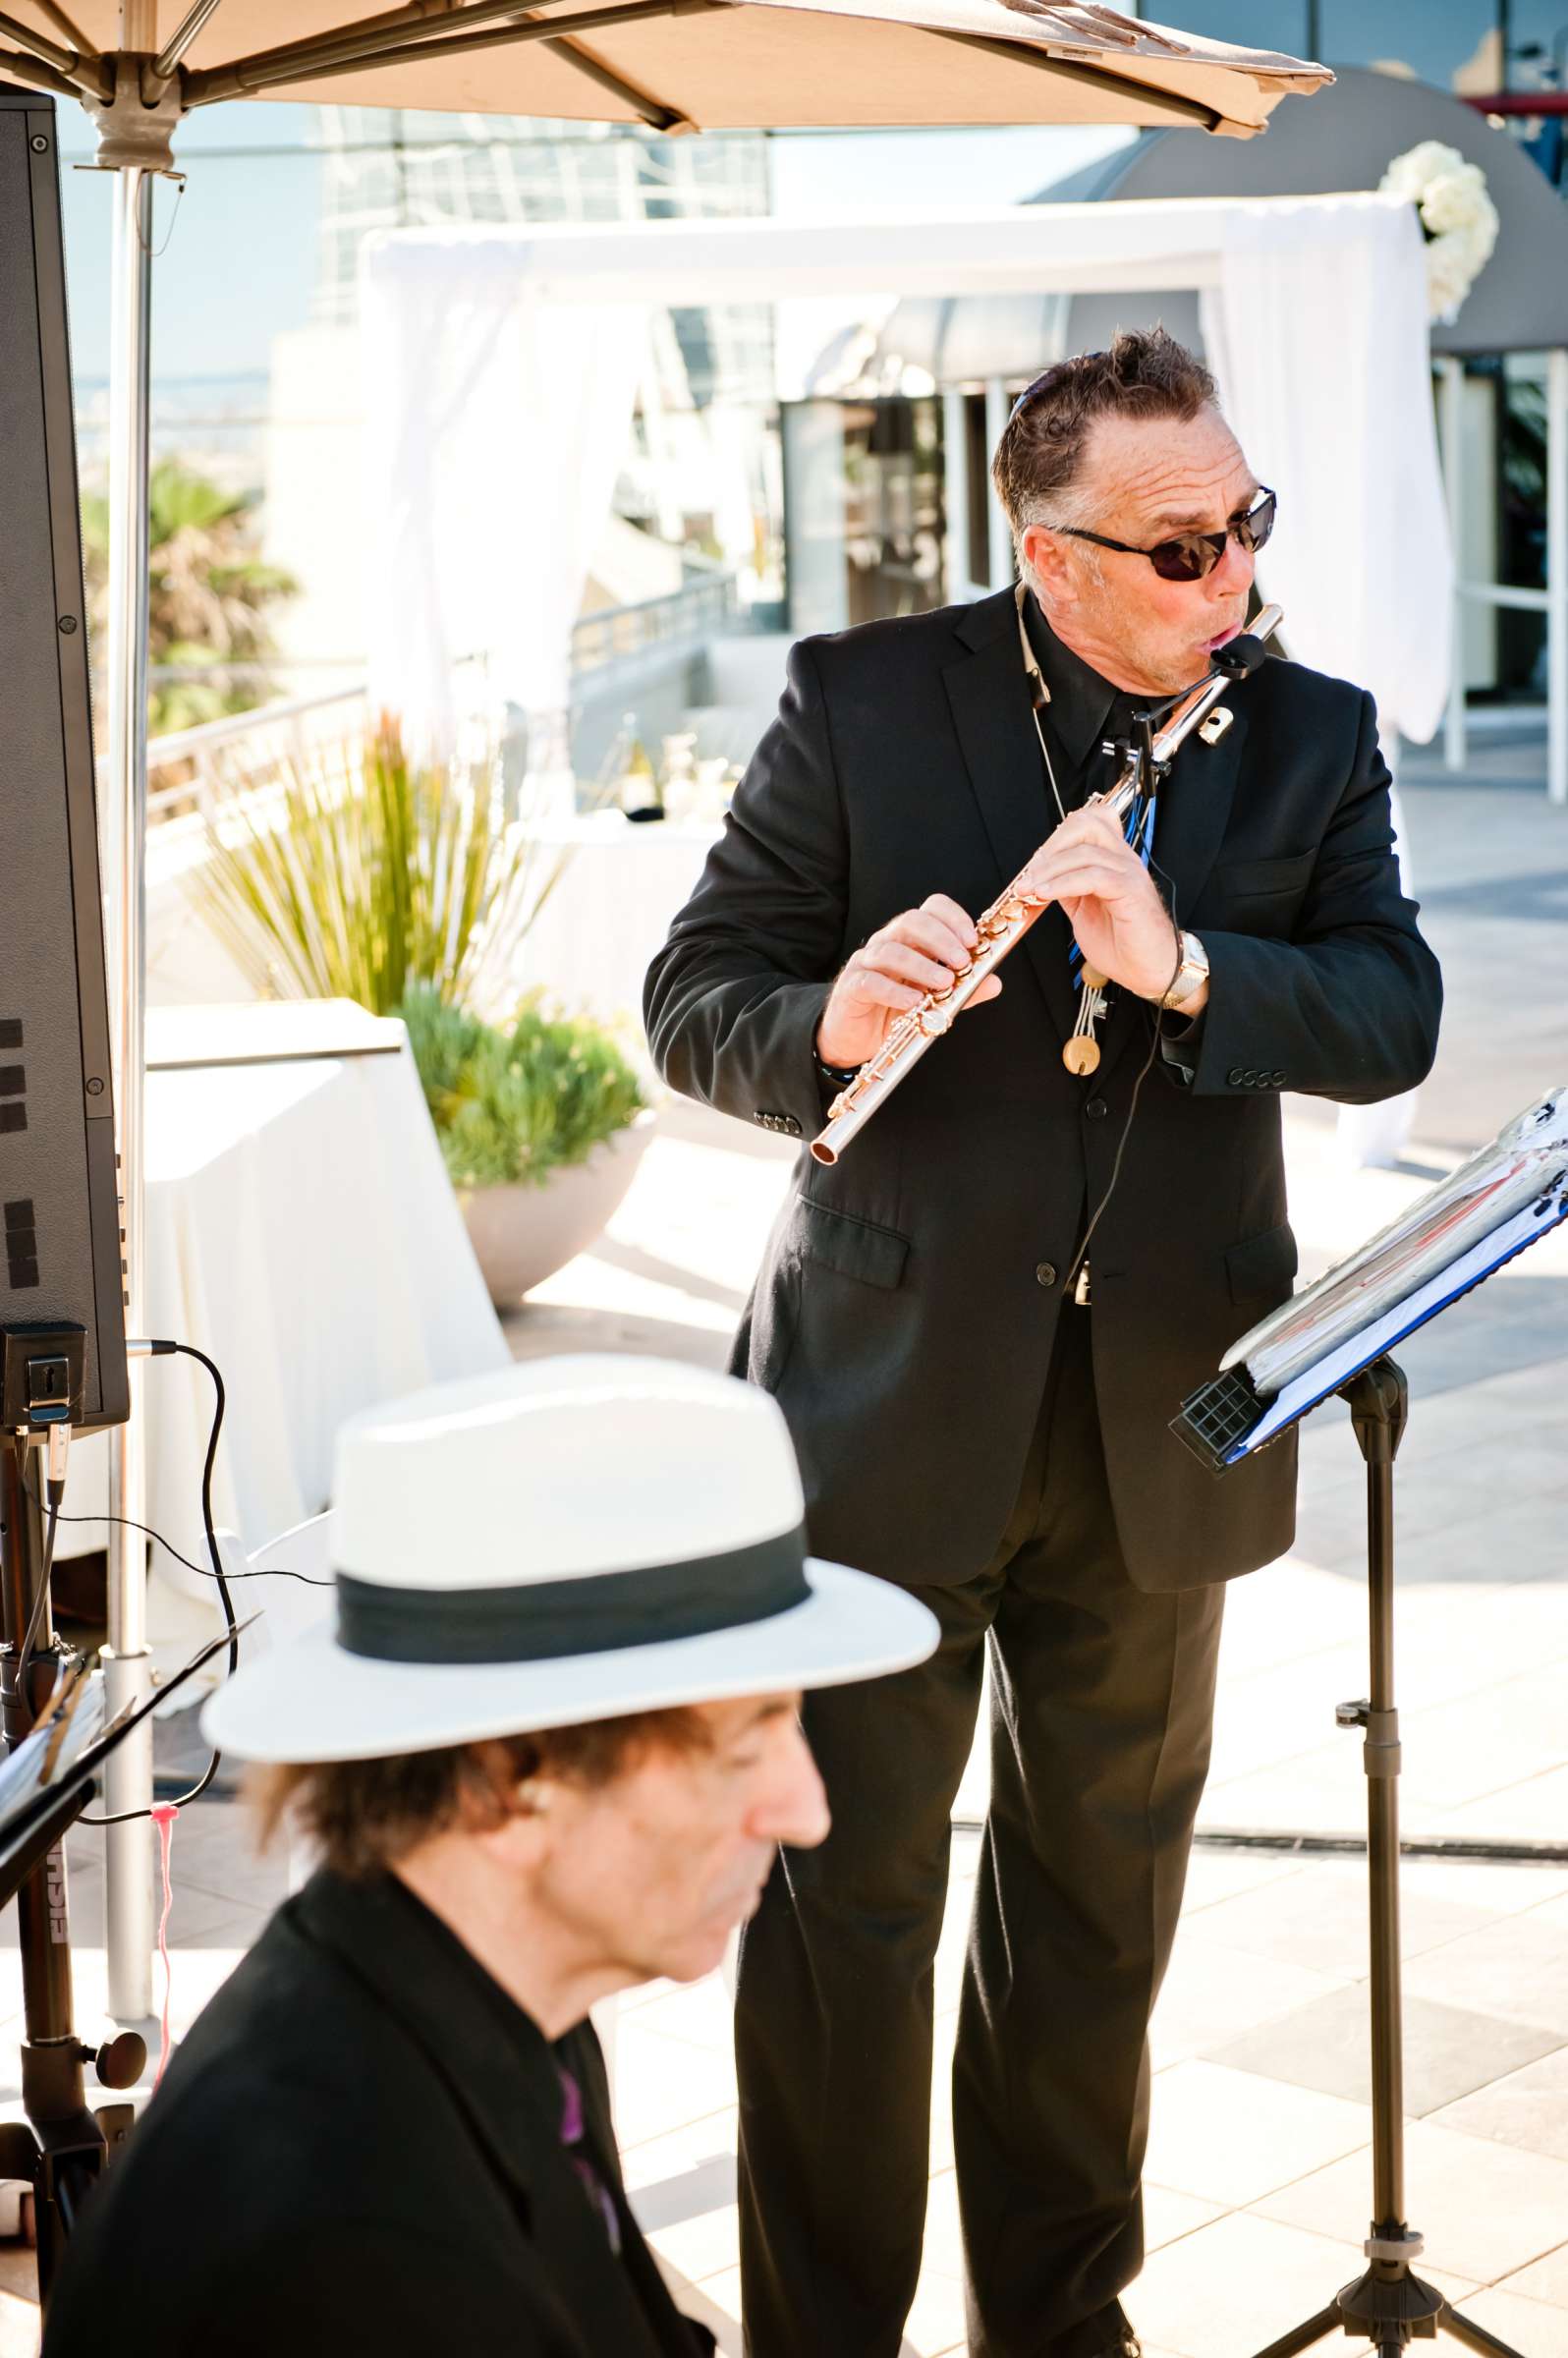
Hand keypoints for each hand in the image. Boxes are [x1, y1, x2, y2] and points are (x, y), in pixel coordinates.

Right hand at [817, 894, 1001, 1068]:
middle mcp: (887, 943)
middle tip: (962, 961)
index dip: (953, 918)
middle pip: (911, 922)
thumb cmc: (896, 1012)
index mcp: (911, 939)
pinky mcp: (851, 988)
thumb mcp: (935, 1001)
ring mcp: (866, 963)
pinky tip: (913, 1002)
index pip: (931, 910)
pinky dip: (893, 991)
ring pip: (890, 950)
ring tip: (943, 983)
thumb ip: (964, 991)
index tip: (973, 940)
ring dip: (921, 966)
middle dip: (940, 939)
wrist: (857, 1040)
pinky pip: (870, 982)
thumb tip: (995, 983)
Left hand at [1018, 806, 1179, 1001]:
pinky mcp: (1131, 891)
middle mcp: (1123, 861)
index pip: (1087, 823)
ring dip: (1049, 869)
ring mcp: (1129, 873)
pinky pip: (1093, 876)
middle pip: (1087, 824)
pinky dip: (1063, 884)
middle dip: (1052, 844)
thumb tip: (1041, 878)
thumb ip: (1068, 890)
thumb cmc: (1123, 945)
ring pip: (1085, 851)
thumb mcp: (1083, 912)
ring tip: (1029, 889)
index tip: (1034, 864)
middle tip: (1030, 873)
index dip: (1056, 837)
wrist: (1149, 970)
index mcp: (1112, 861)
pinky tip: (1046, 895)